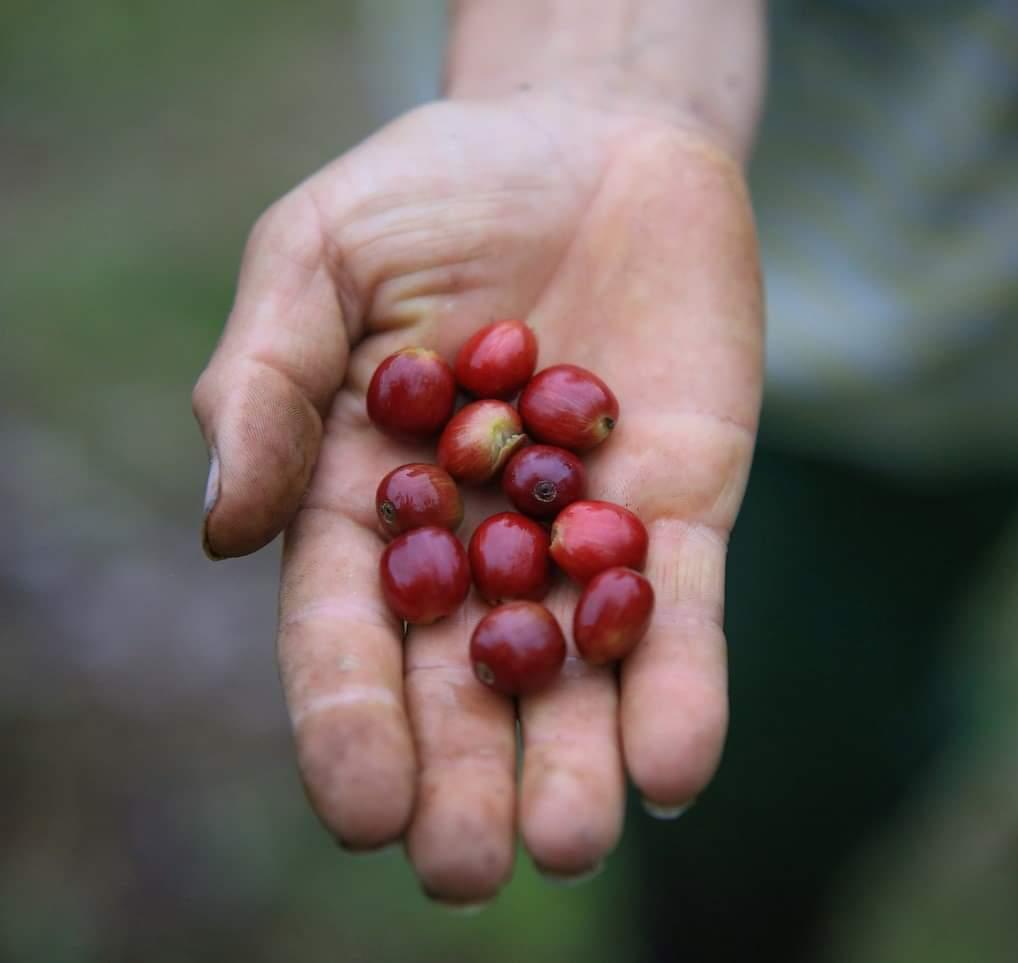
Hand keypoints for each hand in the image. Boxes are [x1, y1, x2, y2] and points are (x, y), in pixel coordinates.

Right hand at [193, 93, 762, 902]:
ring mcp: (582, 529)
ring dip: (573, 758)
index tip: (360, 806)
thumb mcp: (317, 254)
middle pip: (461, 676)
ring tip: (569, 840)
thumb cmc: (433, 188)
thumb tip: (223, 527)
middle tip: (466, 870)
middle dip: (464, 773)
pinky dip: (679, 684)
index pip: (348, 627)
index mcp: (365, 494)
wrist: (586, 135)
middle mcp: (473, 535)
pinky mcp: (682, 506)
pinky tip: (675, 765)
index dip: (350, 717)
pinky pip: (683, 610)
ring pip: (573, 668)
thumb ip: (264, 382)